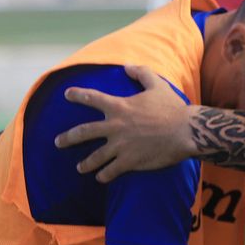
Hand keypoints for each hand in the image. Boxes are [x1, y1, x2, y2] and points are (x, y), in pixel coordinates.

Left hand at [55, 65, 196, 181]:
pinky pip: (110, 171)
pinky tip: (101, 178)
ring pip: (95, 157)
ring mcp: (120, 146)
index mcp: (119, 107)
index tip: (67, 94)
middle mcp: (115, 127)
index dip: (78, 95)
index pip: (92, 98)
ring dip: (85, 164)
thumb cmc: (172, 108)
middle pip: (83, 132)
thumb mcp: (157, 85)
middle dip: (68, 138)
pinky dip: (104, 176)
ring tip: (80, 168)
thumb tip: (127, 66)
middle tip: (58, 142)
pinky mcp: (129, 162)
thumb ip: (141, 73)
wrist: (185, 131)